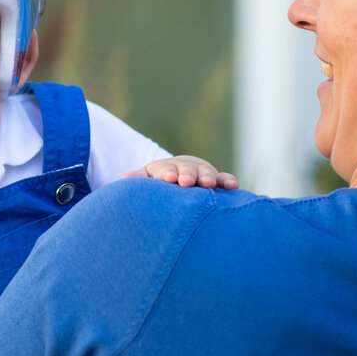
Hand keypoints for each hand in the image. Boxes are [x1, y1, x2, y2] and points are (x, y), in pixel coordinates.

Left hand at [122, 155, 237, 188]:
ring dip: (207, 177)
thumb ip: (138, 179)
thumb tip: (123, 178)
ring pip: (205, 173)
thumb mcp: (147, 179)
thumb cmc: (158, 182)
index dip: (167, 173)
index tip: (168, 178)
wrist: (178, 173)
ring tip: (208, 184)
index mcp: (165, 169)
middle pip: (187, 170)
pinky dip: (228, 181)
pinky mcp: (216, 180)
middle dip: (187, 175)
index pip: (165, 170)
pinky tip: (233, 187)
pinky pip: (224, 179)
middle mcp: (184, 169)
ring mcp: (201, 174)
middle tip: (186, 182)